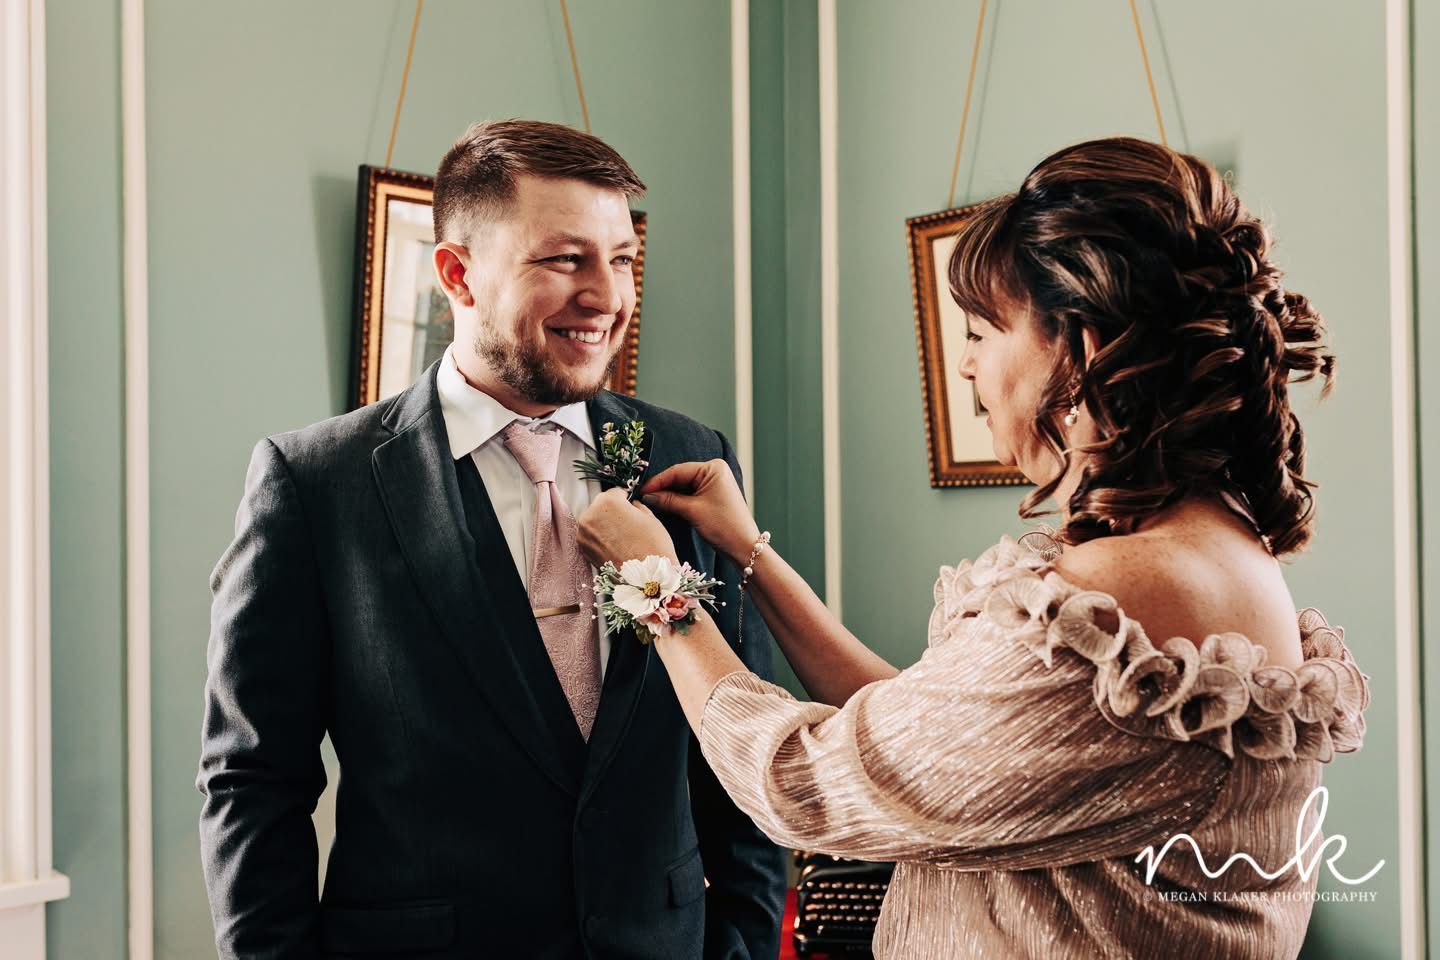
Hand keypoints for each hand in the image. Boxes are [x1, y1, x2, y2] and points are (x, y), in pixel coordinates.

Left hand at [577, 488, 678, 568]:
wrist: (648, 579)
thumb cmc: (652, 549)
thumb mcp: (650, 517)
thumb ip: (636, 506)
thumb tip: (631, 505)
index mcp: (607, 501)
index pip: (615, 492)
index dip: (625, 499)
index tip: (629, 505)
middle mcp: (591, 515)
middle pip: (602, 506)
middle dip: (613, 513)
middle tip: (628, 524)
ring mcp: (584, 534)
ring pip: (595, 522)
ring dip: (606, 526)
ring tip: (623, 538)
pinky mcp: (583, 549)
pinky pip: (592, 537)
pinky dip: (601, 539)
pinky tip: (616, 545)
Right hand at [639, 460, 759, 564]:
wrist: (744, 546)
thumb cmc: (723, 526)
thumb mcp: (692, 511)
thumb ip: (668, 500)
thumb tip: (648, 495)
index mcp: (713, 468)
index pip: (678, 471)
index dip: (658, 481)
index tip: (642, 490)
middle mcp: (714, 471)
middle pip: (680, 477)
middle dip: (662, 488)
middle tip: (643, 497)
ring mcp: (714, 483)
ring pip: (684, 486)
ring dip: (669, 494)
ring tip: (650, 502)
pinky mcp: (712, 495)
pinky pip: (690, 494)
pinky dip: (678, 500)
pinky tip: (665, 505)